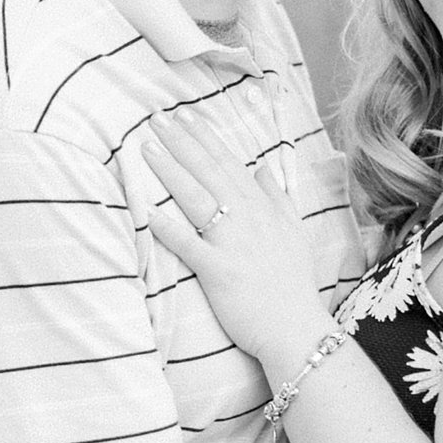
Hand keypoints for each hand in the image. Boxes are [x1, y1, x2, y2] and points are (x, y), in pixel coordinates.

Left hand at [141, 115, 333, 366]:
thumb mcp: (293, 231)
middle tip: (156, 117)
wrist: (296, 328)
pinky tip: (146, 212)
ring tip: (146, 148)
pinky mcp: (219, 272)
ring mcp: (233, 244)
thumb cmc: (291, 282)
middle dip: (182, 142)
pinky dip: (168, 229)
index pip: (228, 163)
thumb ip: (277, 196)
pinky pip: (189, 246)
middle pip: (209, 172)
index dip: (205, 137)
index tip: (184, 115)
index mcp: (261, 208)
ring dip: (171, 172)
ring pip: (197, 200)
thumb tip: (264, 166)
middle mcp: (248, 219)